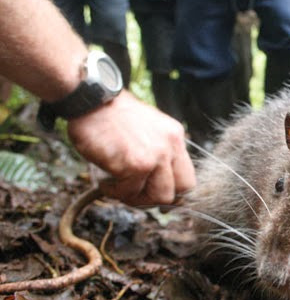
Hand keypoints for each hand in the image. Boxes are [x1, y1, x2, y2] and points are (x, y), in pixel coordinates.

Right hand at [67, 90, 195, 205]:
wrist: (91, 100)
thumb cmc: (112, 114)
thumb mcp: (148, 128)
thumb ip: (158, 151)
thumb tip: (158, 182)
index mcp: (175, 137)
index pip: (188, 179)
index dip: (173, 192)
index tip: (156, 195)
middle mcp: (170, 146)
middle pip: (177, 192)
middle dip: (154, 199)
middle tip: (134, 194)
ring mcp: (155, 156)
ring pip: (157, 197)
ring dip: (134, 197)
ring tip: (117, 187)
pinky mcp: (134, 165)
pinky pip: (129, 192)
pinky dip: (114, 192)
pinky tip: (105, 181)